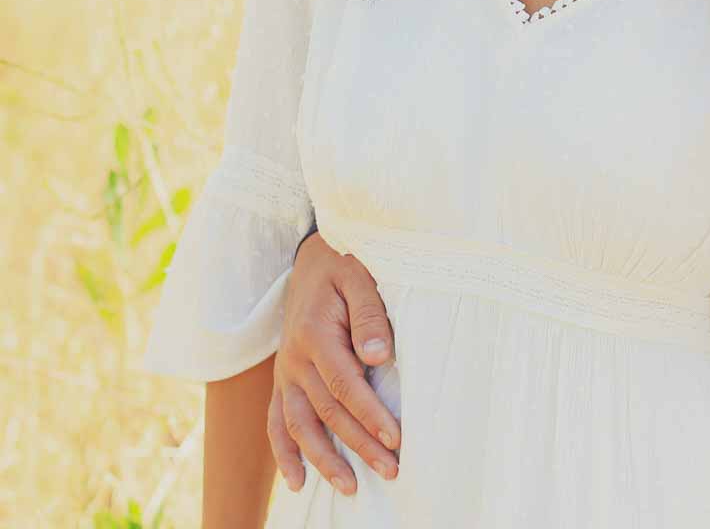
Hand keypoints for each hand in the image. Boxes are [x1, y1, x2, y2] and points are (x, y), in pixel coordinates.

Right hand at [267, 233, 401, 494]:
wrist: (313, 259)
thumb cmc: (345, 265)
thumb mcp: (360, 276)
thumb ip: (369, 315)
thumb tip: (377, 357)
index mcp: (315, 333)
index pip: (344, 384)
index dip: (369, 413)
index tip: (396, 438)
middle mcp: (294, 359)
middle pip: (327, 411)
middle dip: (359, 444)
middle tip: (390, 470)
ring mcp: (285, 372)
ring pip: (299, 425)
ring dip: (324, 459)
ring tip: (350, 488)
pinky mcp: (282, 379)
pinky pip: (276, 422)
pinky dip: (284, 453)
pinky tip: (297, 482)